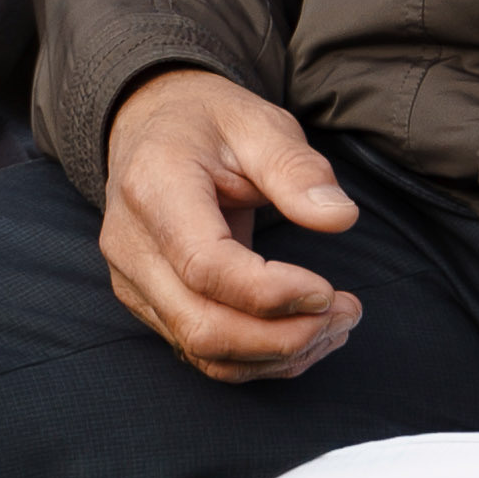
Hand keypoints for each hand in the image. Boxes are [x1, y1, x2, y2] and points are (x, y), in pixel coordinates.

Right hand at [98, 69, 362, 382]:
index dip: (270, 292)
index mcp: (154, 187)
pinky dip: (257, 356)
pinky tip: (304, 334)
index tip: (327, 291)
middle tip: (346, 314)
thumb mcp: (256, 121)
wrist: (151, 124)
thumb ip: (296, 168)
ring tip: (335, 326)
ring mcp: (133, 280)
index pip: (206, 266)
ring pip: (202, 350)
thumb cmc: (206, 121)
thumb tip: (340, 217)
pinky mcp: (148, 303)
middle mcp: (132, 244)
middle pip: (202, 326)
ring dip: (277, 354)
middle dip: (283, 337)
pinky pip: (200, 350)